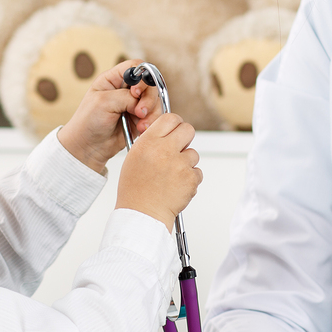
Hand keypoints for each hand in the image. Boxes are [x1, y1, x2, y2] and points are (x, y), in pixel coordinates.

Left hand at [57, 59, 162, 173]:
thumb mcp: (103, 103)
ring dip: (151, 113)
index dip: (141, 77)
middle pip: (150, 84)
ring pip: (155, 101)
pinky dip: (152, 122)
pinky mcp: (140, 119)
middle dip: (148, 98)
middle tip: (139, 112)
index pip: (136, 67)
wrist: (88, 147)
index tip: (135, 93)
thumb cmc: (88, 122)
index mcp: (113, 79)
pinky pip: (155, 115)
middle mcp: (126, 89)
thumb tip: (142, 101)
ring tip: (141, 125)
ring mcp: (134, 104)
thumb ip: (126, 97)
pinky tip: (142, 130)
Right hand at [115, 112, 200, 229]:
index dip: (175, 123)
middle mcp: (164, 150)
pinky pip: (197, 172)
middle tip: (180, 148)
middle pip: (188, 130)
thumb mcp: (134, 157)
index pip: (170, 118)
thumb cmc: (135, 189)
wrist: (142, 214)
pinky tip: (176, 186)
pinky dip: (190, 179)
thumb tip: (166, 133)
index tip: (175, 129)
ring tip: (172, 176)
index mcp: (149, 142)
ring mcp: (180, 164)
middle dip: (186, 138)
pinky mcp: (190, 178)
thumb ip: (151, 142)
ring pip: (193, 153)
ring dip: (186, 163)